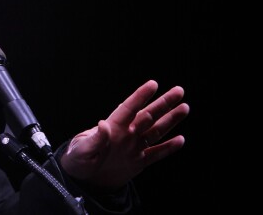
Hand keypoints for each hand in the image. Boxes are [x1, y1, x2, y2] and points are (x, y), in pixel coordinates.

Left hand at [60, 80, 188, 190]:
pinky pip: (156, 154)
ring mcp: (133, 147)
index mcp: (112, 127)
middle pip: (148, 116)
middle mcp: (126, 134)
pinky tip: (180, 140)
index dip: (140, 96)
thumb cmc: (78, 159)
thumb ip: (95, 139)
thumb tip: (103, 124)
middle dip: (163, 103)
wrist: (82, 178)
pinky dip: (168, 148)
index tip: (153, 84)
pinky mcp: (138, 162)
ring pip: (156, 131)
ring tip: (184, 107)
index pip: (129, 108)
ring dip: (170, 120)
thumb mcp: (82, 149)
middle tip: (179, 90)